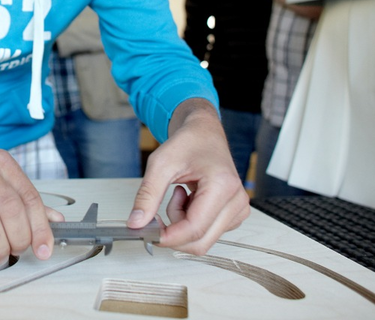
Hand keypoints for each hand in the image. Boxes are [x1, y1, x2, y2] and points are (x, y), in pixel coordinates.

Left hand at [127, 99, 248, 254]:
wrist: (204, 133)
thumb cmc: (188, 142)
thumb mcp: (161, 164)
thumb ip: (148, 195)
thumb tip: (136, 223)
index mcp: (222, 185)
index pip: (195, 228)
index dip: (168, 236)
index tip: (147, 231)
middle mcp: (236, 201)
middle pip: (200, 242)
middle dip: (173, 233)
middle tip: (157, 212)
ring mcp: (238, 209)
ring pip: (202, 240)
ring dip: (181, 224)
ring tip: (178, 195)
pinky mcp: (234, 214)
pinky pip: (207, 233)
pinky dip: (190, 222)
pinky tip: (189, 200)